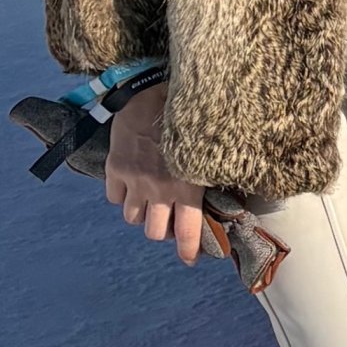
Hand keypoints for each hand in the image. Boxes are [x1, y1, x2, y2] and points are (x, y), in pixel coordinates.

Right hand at [102, 81, 209, 266]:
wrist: (151, 87)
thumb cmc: (189, 116)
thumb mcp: (211, 146)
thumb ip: (214, 175)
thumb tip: (232, 198)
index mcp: (186, 186)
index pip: (186, 233)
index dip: (188, 251)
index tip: (190, 259)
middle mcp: (158, 188)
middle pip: (154, 232)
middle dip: (163, 229)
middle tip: (170, 218)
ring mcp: (134, 179)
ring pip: (132, 218)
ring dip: (143, 213)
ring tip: (151, 199)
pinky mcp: (115, 168)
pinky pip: (114, 198)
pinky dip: (123, 195)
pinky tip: (133, 183)